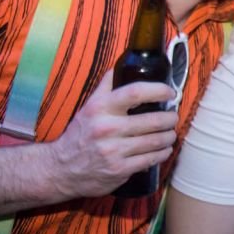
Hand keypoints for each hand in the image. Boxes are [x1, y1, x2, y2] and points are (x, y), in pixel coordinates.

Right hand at [44, 70, 177, 198]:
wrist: (61, 169)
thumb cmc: (80, 134)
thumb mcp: (89, 106)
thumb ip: (107, 85)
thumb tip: (125, 63)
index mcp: (100, 108)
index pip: (136, 92)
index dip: (159, 90)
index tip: (170, 92)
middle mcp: (107, 128)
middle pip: (153, 120)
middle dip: (170, 118)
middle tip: (172, 117)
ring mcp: (114, 151)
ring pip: (156, 141)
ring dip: (169, 136)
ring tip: (170, 133)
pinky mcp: (119, 169)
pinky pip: (151, 159)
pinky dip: (163, 153)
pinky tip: (164, 149)